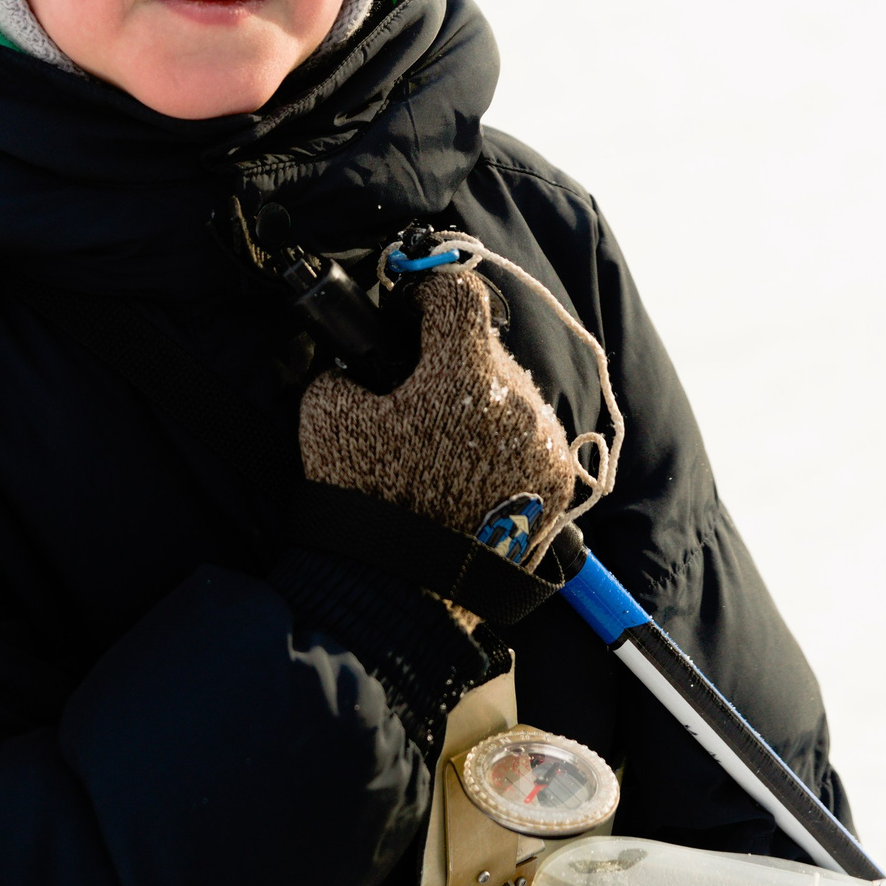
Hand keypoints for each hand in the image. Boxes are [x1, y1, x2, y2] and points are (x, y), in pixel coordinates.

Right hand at [297, 267, 577, 574]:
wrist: (406, 593)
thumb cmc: (366, 500)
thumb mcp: (327, 418)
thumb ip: (344, 369)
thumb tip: (359, 360)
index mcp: (464, 373)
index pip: (459, 294)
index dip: (428, 292)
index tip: (409, 308)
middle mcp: (519, 401)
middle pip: (486, 349)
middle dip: (450, 358)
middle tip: (412, 389)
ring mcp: (545, 444)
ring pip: (513, 395)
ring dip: (480, 402)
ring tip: (442, 440)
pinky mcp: (558, 484)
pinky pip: (531, 439)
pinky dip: (503, 442)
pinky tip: (468, 469)